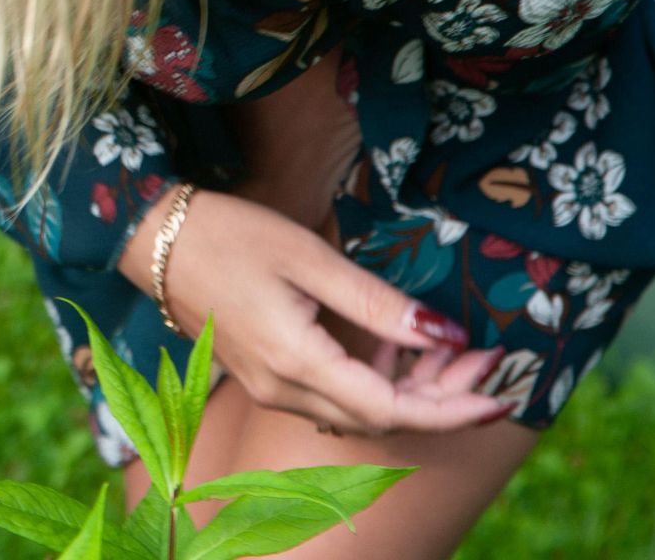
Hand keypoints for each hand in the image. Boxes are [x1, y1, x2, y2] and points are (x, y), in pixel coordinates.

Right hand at [141, 187, 514, 435]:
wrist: (154, 239)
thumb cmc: (230, 235)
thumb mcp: (310, 257)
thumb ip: (377, 302)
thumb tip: (445, 332)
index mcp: (296, 361)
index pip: (390, 409)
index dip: (451, 409)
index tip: (500, 397)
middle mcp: (283, 389)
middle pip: (380, 418)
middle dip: (442, 398)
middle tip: (486, 360)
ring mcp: (271, 388)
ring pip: (359, 413)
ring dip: (411, 391)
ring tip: (452, 350)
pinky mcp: (265, 377)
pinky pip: (334, 398)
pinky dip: (376, 382)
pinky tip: (396, 347)